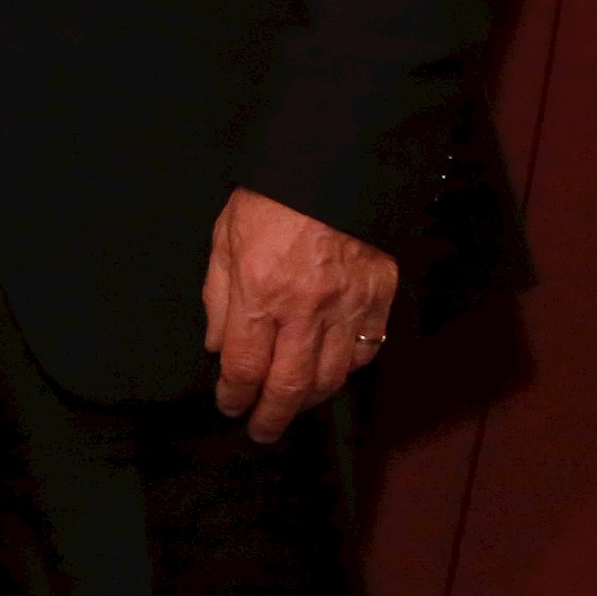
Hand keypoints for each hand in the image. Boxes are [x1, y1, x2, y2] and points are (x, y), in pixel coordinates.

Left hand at [203, 186, 398, 440]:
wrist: (335, 165)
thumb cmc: (271, 197)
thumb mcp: (225, 237)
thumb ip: (219, 296)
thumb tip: (216, 345)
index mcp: (260, 293)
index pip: (244, 367)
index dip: (234, 395)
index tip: (229, 405)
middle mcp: (306, 310)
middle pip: (289, 386)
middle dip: (272, 416)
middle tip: (261, 431)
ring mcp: (348, 308)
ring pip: (331, 378)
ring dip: (308, 400)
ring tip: (291, 406)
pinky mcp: (380, 299)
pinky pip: (365, 351)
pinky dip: (347, 370)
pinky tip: (331, 371)